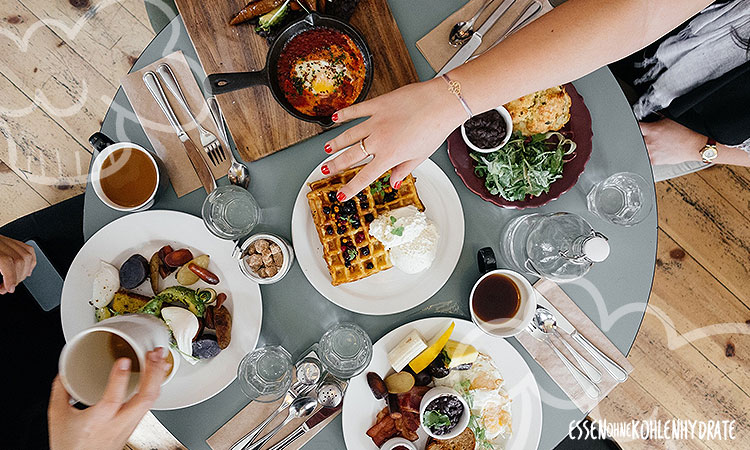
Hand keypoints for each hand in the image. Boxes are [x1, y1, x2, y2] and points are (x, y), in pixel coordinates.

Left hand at [0, 235, 35, 293]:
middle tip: (9, 287)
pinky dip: (30, 262)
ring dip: (25, 271)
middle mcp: (0, 242)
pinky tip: (25, 271)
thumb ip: (0, 274)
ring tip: (15, 281)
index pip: (7, 261)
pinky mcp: (9, 241)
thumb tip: (3, 288)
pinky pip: (28, 249)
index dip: (11, 277)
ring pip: (27, 254)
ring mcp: (6, 241)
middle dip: (17, 277)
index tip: (9, 289)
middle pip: (19, 259)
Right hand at [48, 348, 170, 449]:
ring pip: (150, 402)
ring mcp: (129, 426)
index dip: (119, 378)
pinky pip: (149, 405)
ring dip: (157, 378)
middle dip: (153, 373)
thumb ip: (61, 392)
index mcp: (98, 420)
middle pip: (144, 399)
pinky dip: (154, 388)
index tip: (124, 360)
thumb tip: (64, 373)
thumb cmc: (71, 446)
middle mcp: (118, 424)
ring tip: (160, 359)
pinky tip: (157, 376)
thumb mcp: (58, 417)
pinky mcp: (134, 426)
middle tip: (154, 354)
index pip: (113, 399)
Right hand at [322, 78, 464, 199]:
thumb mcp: (421, 156)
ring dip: (335, 143)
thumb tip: (393, 182)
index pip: (365, 176)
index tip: (341, 195)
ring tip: (326, 149)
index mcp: (390, 156)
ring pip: (349, 135)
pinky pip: (357, 111)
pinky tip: (335, 118)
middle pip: (351, 156)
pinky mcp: (378, 105)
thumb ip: (404, 170)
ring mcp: (376, 121)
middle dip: (335, 165)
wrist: (441, 103)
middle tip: (325, 170)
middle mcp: (379, 140)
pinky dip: (344, 114)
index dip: (351, 188)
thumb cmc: (435, 128)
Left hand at [640, 118, 706, 165]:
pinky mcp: (654, 161)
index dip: (635, 125)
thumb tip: (653, 116)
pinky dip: (647, 155)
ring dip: (642, 146)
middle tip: (644, 136)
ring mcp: (651, 152)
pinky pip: (645, 158)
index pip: (635, 126)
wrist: (695, 145)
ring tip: (650, 144)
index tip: (636, 126)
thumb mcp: (670, 119)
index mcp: (651, 130)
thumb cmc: (686, 132)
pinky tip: (652, 152)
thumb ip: (658, 118)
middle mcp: (649, 141)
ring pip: (638, 149)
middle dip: (638, 136)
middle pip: (635, 139)